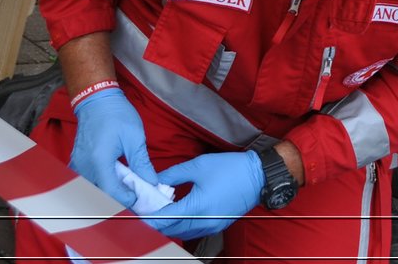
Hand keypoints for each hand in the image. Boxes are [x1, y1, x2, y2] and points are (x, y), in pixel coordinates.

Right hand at [70, 86, 157, 208]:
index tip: (139, 199)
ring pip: (90, 191)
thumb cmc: (116, 115)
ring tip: (126, 191)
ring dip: (107, 195)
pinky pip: (85, 183)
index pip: (111, 191)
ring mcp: (77, 166)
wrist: (96, 100)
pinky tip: (113, 183)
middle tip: (134, 198)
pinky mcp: (75, 164)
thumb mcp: (135, 138)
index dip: (125, 199)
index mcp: (99, 161)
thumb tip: (151, 182)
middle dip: (116, 200)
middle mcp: (83, 167)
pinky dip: (98, 187)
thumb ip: (141, 163)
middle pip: (98, 195)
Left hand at [144, 151, 263, 240]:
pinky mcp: (217, 226)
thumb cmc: (231, 168)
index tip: (137, 210)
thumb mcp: (199, 165)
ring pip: (181, 232)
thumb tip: (155, 181)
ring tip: (161, 209)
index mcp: (197, 206)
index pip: (164, 218)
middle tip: (146, 209)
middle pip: (170, 229)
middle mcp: (204, 221)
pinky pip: (193, 230)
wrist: (260, 176)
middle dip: (156, 221)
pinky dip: (181, 224)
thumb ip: (173, 174)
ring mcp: (212, 226)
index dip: (148, 216)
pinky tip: (179, 211)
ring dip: (168, 224)